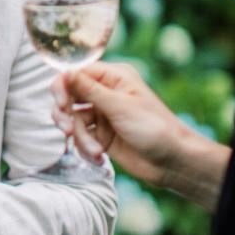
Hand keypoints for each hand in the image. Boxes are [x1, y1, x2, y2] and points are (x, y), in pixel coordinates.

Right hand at [51, 61, 186, 186]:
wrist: (172, 162)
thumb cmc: (155, 128)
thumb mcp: (120, 106)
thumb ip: (89, 89)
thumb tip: (64, 72)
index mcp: (113, 77)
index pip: (76, 74)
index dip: (63, 87)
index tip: (61, 105)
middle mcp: (105, 93)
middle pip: (69, 96)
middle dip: (66, 115)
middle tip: (68, 130)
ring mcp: (102, 114)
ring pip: (73, 120)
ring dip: (80, 138)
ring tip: (95, 151)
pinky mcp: (101, 135)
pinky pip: (81, 137)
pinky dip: (85, 148)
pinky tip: (99, 158)